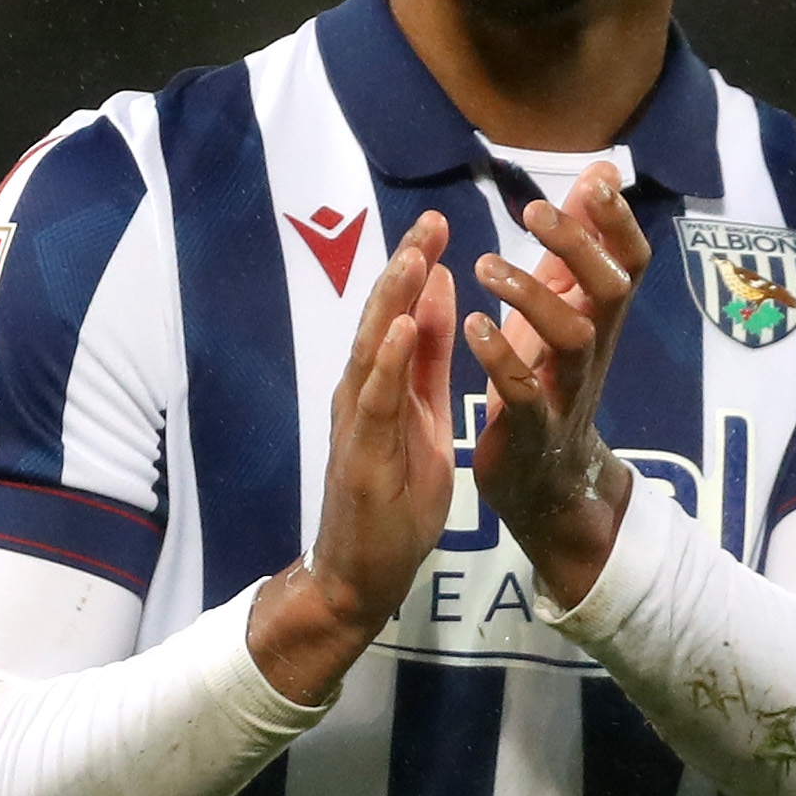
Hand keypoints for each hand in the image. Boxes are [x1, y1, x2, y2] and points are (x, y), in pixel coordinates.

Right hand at [247, 213, 453, 703]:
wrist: (359, 575)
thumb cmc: (392, 500)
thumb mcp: (424, 417)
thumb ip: (429, 359)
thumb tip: (438, 292)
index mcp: (382, 384)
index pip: (400, 314)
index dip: (416, 267)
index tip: (438, 222)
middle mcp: (361, 393)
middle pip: (382, 319)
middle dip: (404, 268)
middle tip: (430, 221)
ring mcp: (357, 422)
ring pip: (372, 350)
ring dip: (393, 302)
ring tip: (415, 257)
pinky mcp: (361, 454)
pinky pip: (376, 401)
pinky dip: (389, 362)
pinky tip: (405, 328)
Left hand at [465, 166, 647, 605]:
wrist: (547, 480)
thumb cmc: (549, 377)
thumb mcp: (566, 305)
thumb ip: (580, 242)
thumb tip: (601, 171)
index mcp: (600, 316)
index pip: (630, 261)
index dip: (618, 222)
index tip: (594, 182)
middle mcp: (594, 349)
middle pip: (610, 291)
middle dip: (578, 246)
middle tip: (531, 210)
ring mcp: (567, 389)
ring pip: (572, 338)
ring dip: (532, 296)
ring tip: (486, 266)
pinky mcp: (534, 428)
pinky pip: (526, 392)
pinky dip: (500, 357)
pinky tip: (473, 326)